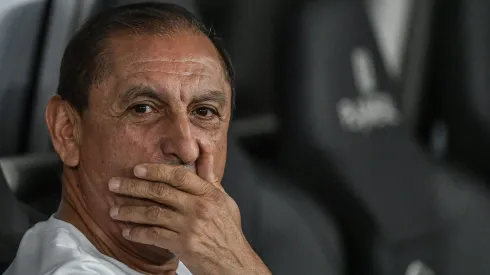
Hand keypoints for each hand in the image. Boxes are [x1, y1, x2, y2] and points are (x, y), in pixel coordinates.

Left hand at [107, 153, 270, 274]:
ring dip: (130, 212)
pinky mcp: (184, 245)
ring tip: (114, 211)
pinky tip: (127, 231)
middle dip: (134, 188)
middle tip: (114, 185)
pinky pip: (154, 236)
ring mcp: (191, 227)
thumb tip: (204, 151)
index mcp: (210, 194)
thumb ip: (210, 177)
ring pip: (154, 214)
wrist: (234, 263)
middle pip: (161, 192)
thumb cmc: (228, 232)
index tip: (137, 169)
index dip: (156, 170)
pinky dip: (138, 233)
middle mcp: (200, 207)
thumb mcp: (225, 200)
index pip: (179, 176)